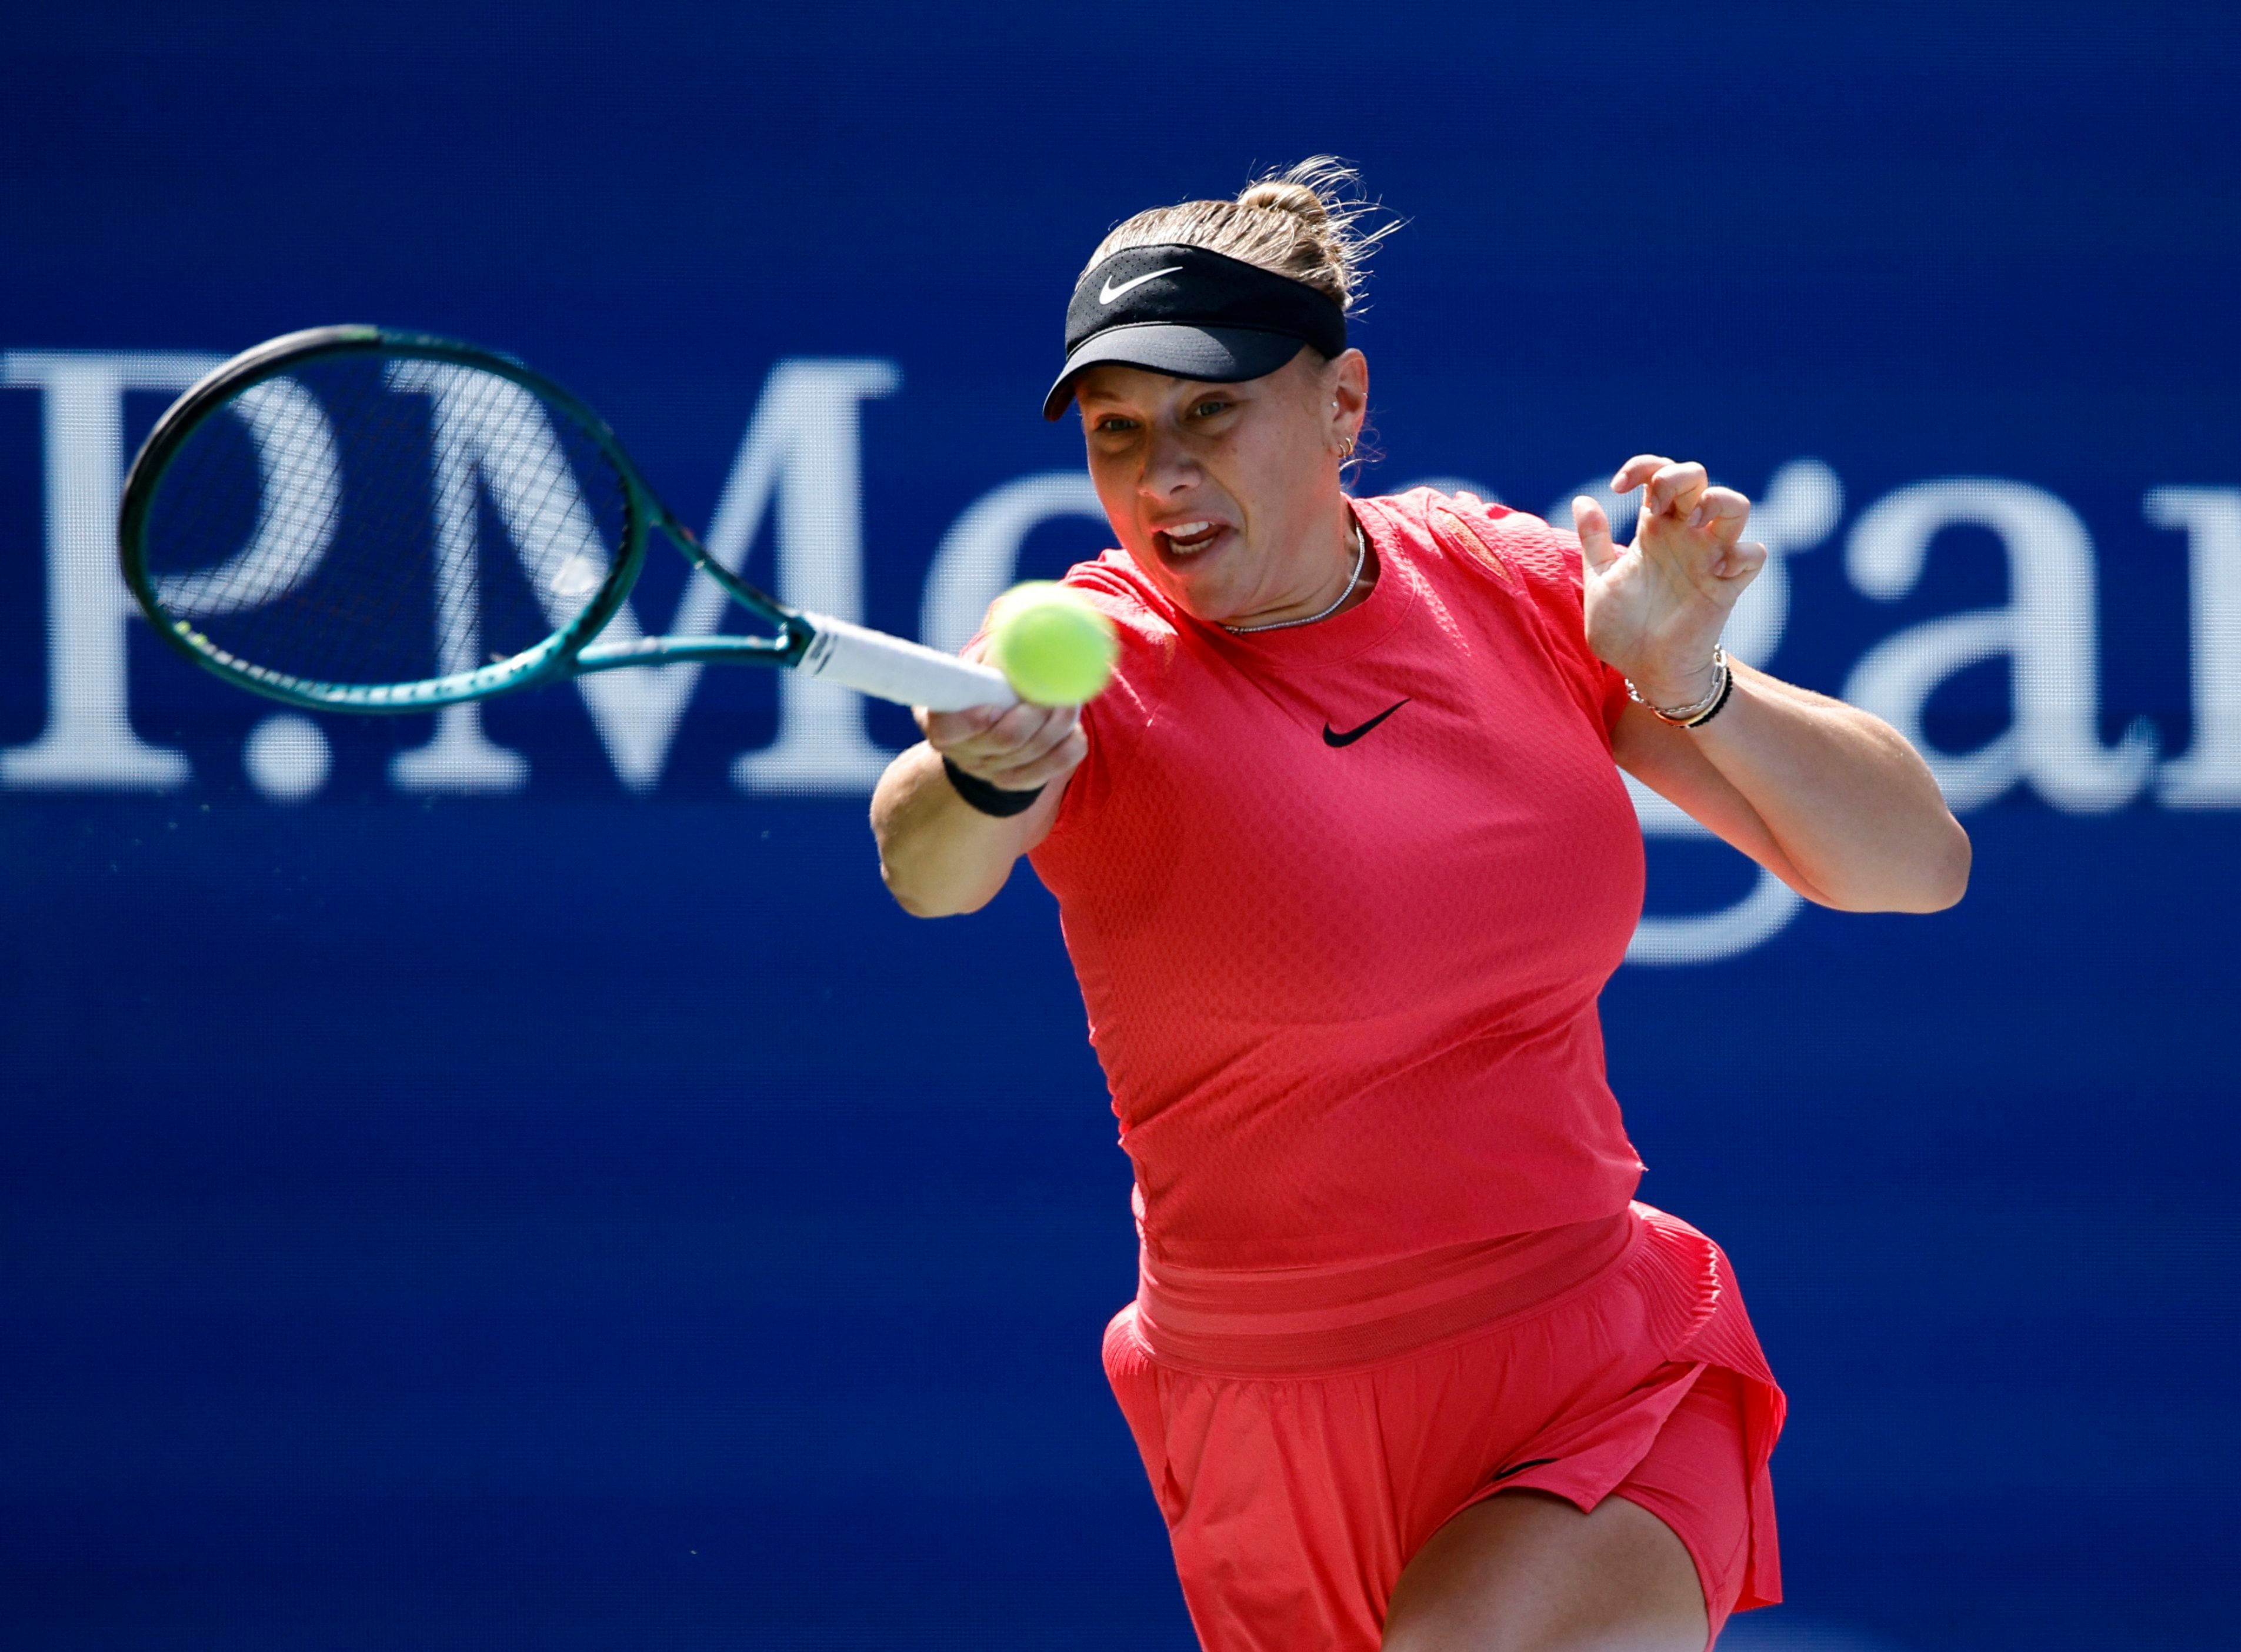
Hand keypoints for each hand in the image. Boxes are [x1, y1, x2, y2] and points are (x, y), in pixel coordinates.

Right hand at [915, 641, 1087, 792]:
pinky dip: (1069, 742)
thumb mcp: (984, 660)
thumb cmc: (989, 678)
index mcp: (942, 719)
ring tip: (1068, 697)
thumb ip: (998, 656)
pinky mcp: (1022, 779)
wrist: (999, 718)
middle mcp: (963, 751)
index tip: (994, 706)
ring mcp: (993, 770)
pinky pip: (1056, 764)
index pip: (945, 730)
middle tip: (1052, 690)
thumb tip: (1026, 644)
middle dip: (1033, 713)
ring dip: (1058, 721)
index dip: (970, 721)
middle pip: (1004, 741)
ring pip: (1035, 751)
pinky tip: (1071, 727)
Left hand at [1575, 455, 1766, 707]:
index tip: (1618, 487)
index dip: (1643, 467)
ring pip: (1735, 505)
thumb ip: (1594, 542)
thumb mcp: (1599, 582)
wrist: (1645, 672)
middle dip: (1678, 477)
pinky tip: (1717, 567)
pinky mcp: (1728, 586)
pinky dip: (1743, 552)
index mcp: (1652, 530)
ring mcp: (1709, 557)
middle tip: (1654, 505)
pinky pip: (1754, 554)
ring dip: (1717, 501)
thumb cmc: (1623, 630)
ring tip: (1692, 521)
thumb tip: (1582, 500)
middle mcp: (1684, 536)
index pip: (1657, 476)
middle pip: (1698, 477)